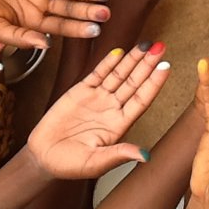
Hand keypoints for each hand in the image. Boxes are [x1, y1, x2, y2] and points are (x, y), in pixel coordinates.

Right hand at [28, 44, 169, 178]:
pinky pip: (98, 74)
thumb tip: (145, 155)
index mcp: (120, 124)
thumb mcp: (95, 163)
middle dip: (147, 65)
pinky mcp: (80, 91)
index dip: (154, 83)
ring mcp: (98, 98)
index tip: (165, 67)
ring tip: (146, 44)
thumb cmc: (70, 164)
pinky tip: (119, 52)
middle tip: (160, 47)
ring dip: (132, 59)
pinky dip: (108, 62)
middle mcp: (112, 108)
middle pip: (134, 82)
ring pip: (119, 74)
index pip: (142, 99)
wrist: (43, 156)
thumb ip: (118, 155)